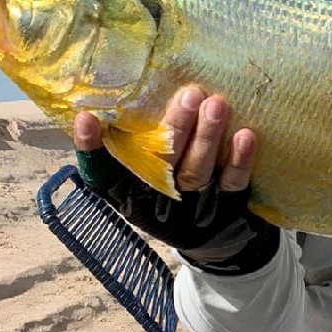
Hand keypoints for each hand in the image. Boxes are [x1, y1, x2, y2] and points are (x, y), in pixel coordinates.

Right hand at [73, 87, 278, 272]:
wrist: (215, 238)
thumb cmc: (171, 187)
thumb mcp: (146, 171)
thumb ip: (133, 140)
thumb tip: (110, 100)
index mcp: (130, 191)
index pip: (102, 173)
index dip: (91, 149)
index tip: (86, 119)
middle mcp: (157, 200)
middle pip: (162, 164)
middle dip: (175, 127)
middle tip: (190, 93)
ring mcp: (192, 206)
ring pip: (196, 171)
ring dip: (207, 136)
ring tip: (216, 103)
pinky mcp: (226, 208)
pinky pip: (232, 183)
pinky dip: (239, 160)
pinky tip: (245, 135)